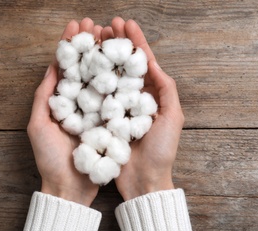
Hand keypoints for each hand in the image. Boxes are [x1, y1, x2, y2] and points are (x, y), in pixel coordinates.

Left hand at [27, 18, 102, 206]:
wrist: (71, 188)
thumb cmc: (50, 159)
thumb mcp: (39, 126)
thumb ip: (44, 96)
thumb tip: (52, 67)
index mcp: (61, 101)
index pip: (65, 65)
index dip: (69, 44)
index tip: (75, 24)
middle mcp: (79, 102)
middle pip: (84, 66)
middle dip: (89, 43)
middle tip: (95, 23)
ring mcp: (96, 111)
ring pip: (100, 77)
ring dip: (104, 54)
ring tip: (109, 34)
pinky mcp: (110, 121)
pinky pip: (114, 97)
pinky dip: (118, 78)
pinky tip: (123, 62)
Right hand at [106, 17, 184, 200]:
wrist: (143, 180)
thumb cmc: (161, 151)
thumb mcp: (172, 117)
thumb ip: (166, 89)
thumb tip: (152, 63)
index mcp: (153, 95)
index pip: (144, 62)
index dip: (135, 41)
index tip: (126, 23)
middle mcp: (134, 98)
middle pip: (125, 65)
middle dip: (116, 44)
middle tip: (105, 26)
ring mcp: (118, 108)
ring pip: (110, 76)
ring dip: (103, 56)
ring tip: (94, 38)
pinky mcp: (104, 119)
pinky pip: (97, 95)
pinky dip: (91, 79)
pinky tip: (84, 66)